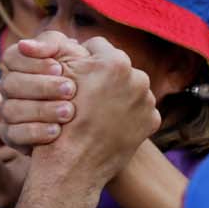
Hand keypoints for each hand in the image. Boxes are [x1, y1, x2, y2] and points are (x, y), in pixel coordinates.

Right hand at [0, 34, 157, 173]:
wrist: (73, 166)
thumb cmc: (59, 120)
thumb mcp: (56, 77)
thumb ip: (67, 52)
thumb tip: (72, 41)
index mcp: (115, 62)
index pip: (96, 46)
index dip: (81, 59)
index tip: (71, 74)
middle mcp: (138, 78)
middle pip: (116, 66)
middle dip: (102, 76)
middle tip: (83, 92)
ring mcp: (147, 101)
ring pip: (128, 87)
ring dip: (114, 94)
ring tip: (95, 109)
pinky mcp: (151, 122)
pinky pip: (137, 108)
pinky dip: (125, 114)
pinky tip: (107, 124)